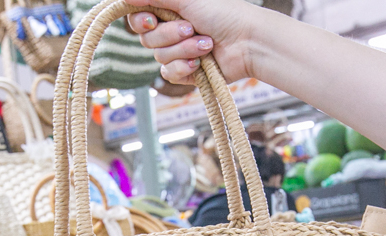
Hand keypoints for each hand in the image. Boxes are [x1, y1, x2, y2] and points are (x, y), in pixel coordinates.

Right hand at [126, 0, 259, 83]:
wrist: (248, 41)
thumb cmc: (223, 13)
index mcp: (169, 10)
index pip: (138, 17)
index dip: (140, 21)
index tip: (151, 20)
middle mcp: (171, 30)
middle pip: (146, 39)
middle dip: (169, 35)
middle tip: (190, 28)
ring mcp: (179, 52)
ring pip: (159, 57)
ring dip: (183, 50)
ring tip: (206, 44)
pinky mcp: (186, 72)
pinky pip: (168, 74)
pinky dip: (184, 67)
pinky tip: (201, 63)